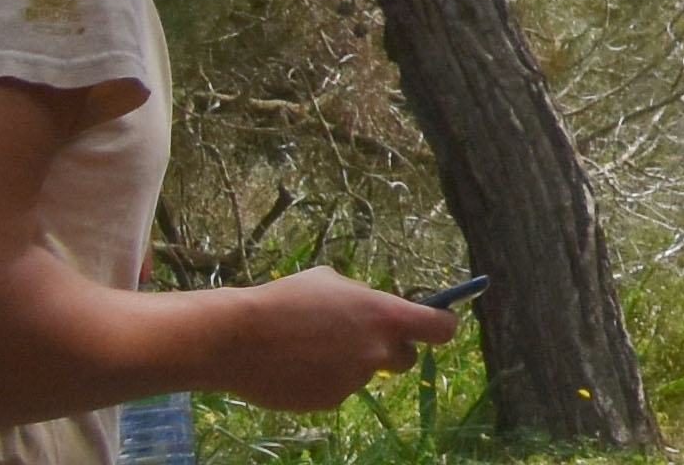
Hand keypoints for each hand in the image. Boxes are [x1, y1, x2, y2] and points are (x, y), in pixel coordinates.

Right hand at [193, 272, 459, 412]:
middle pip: (407, 358)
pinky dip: (325, 378)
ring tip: (311, 346)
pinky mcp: (329, 401)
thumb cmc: (286, 299)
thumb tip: (375, 307)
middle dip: (393, 350)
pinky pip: (337, 387)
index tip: (439, 323)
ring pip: (364, 371)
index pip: (440, 328)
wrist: (240, 339)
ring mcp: (353, 380)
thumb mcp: (333, 282)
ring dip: (349, 361)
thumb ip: (363, 298)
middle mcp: (376, 351)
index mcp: (385, 316)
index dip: (443, 325)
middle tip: (366, 338)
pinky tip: (298, 364)